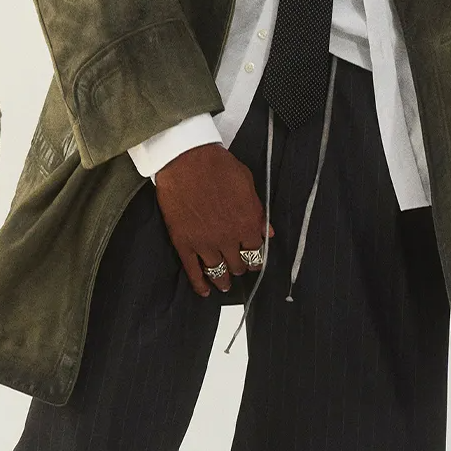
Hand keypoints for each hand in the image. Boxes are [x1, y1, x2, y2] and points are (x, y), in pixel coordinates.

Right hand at [153, 143, 272, 296]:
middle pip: (237, 265)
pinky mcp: (183, 242)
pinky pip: (193, 271)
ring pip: (217, 271)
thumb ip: (258, 211)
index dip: (256, 258)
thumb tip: (267, 232)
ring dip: (223, 280)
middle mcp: (227, 238)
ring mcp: (204, 242)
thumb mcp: (247, 183)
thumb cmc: (218, 165)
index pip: (256, 252)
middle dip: (240, 267)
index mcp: (246, 223)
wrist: (185, 159)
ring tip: (224, 285)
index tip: (254, 260)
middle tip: (238, 267)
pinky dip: (199, 284)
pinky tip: (204, 291)